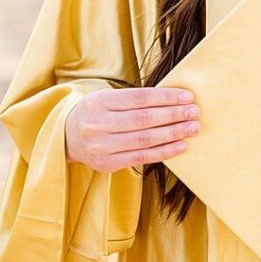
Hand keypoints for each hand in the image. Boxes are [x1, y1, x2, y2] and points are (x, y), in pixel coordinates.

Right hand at [65, 87, 201, 172]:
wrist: (66, 136)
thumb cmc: (97, 112)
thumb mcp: (107, 98)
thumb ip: (134, 99)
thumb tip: (173, 99)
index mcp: (100, 102)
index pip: (139, 99)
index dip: (165, 97)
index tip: (187, 97)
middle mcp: (98, 124)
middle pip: (143, 120)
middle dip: (173, 115)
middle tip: (194, 112)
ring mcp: (101, 147)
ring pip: (144, 140)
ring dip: (172, 134)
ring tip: (192, 128)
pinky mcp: (106, 164)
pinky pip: (140, 158)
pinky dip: (163, 152)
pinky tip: (181, 146)